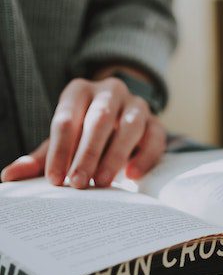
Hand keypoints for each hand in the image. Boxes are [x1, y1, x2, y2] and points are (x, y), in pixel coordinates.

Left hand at [0, 76, 165, 187]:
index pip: (67, 118)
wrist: (119, 118)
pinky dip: (145, 156)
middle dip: (87, 153)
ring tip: (102, 182)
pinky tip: (132, 175)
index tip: (54, 179)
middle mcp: (110, 91)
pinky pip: (156, 137)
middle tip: (78, 183)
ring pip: (130, 126)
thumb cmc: (83, 132)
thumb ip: (40, 158)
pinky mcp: (156, 121)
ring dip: (115, 155)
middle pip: (99, 119)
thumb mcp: (62, 140)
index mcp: (80, 91)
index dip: (60, 150)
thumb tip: (8, 176)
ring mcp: (137, 104)